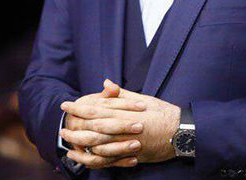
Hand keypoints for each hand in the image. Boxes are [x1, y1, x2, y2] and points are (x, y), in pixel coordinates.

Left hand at [63, 80, 180, 164]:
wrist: (183, 132)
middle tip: (62, 129)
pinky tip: (86, 159)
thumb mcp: (142, 99)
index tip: (66, 105)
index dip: (79, 108)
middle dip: (76, 129)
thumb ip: (121, 94)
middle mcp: (125, 129)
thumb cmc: (162, 112)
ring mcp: (129, 144)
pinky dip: (96, 160)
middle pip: (94, 130)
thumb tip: (106, 84)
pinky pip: (111, 160)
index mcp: (125, 112)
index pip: (96, 109)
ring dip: (82, 147)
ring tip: (68, 145)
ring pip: (100, 147)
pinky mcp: (133, 156)